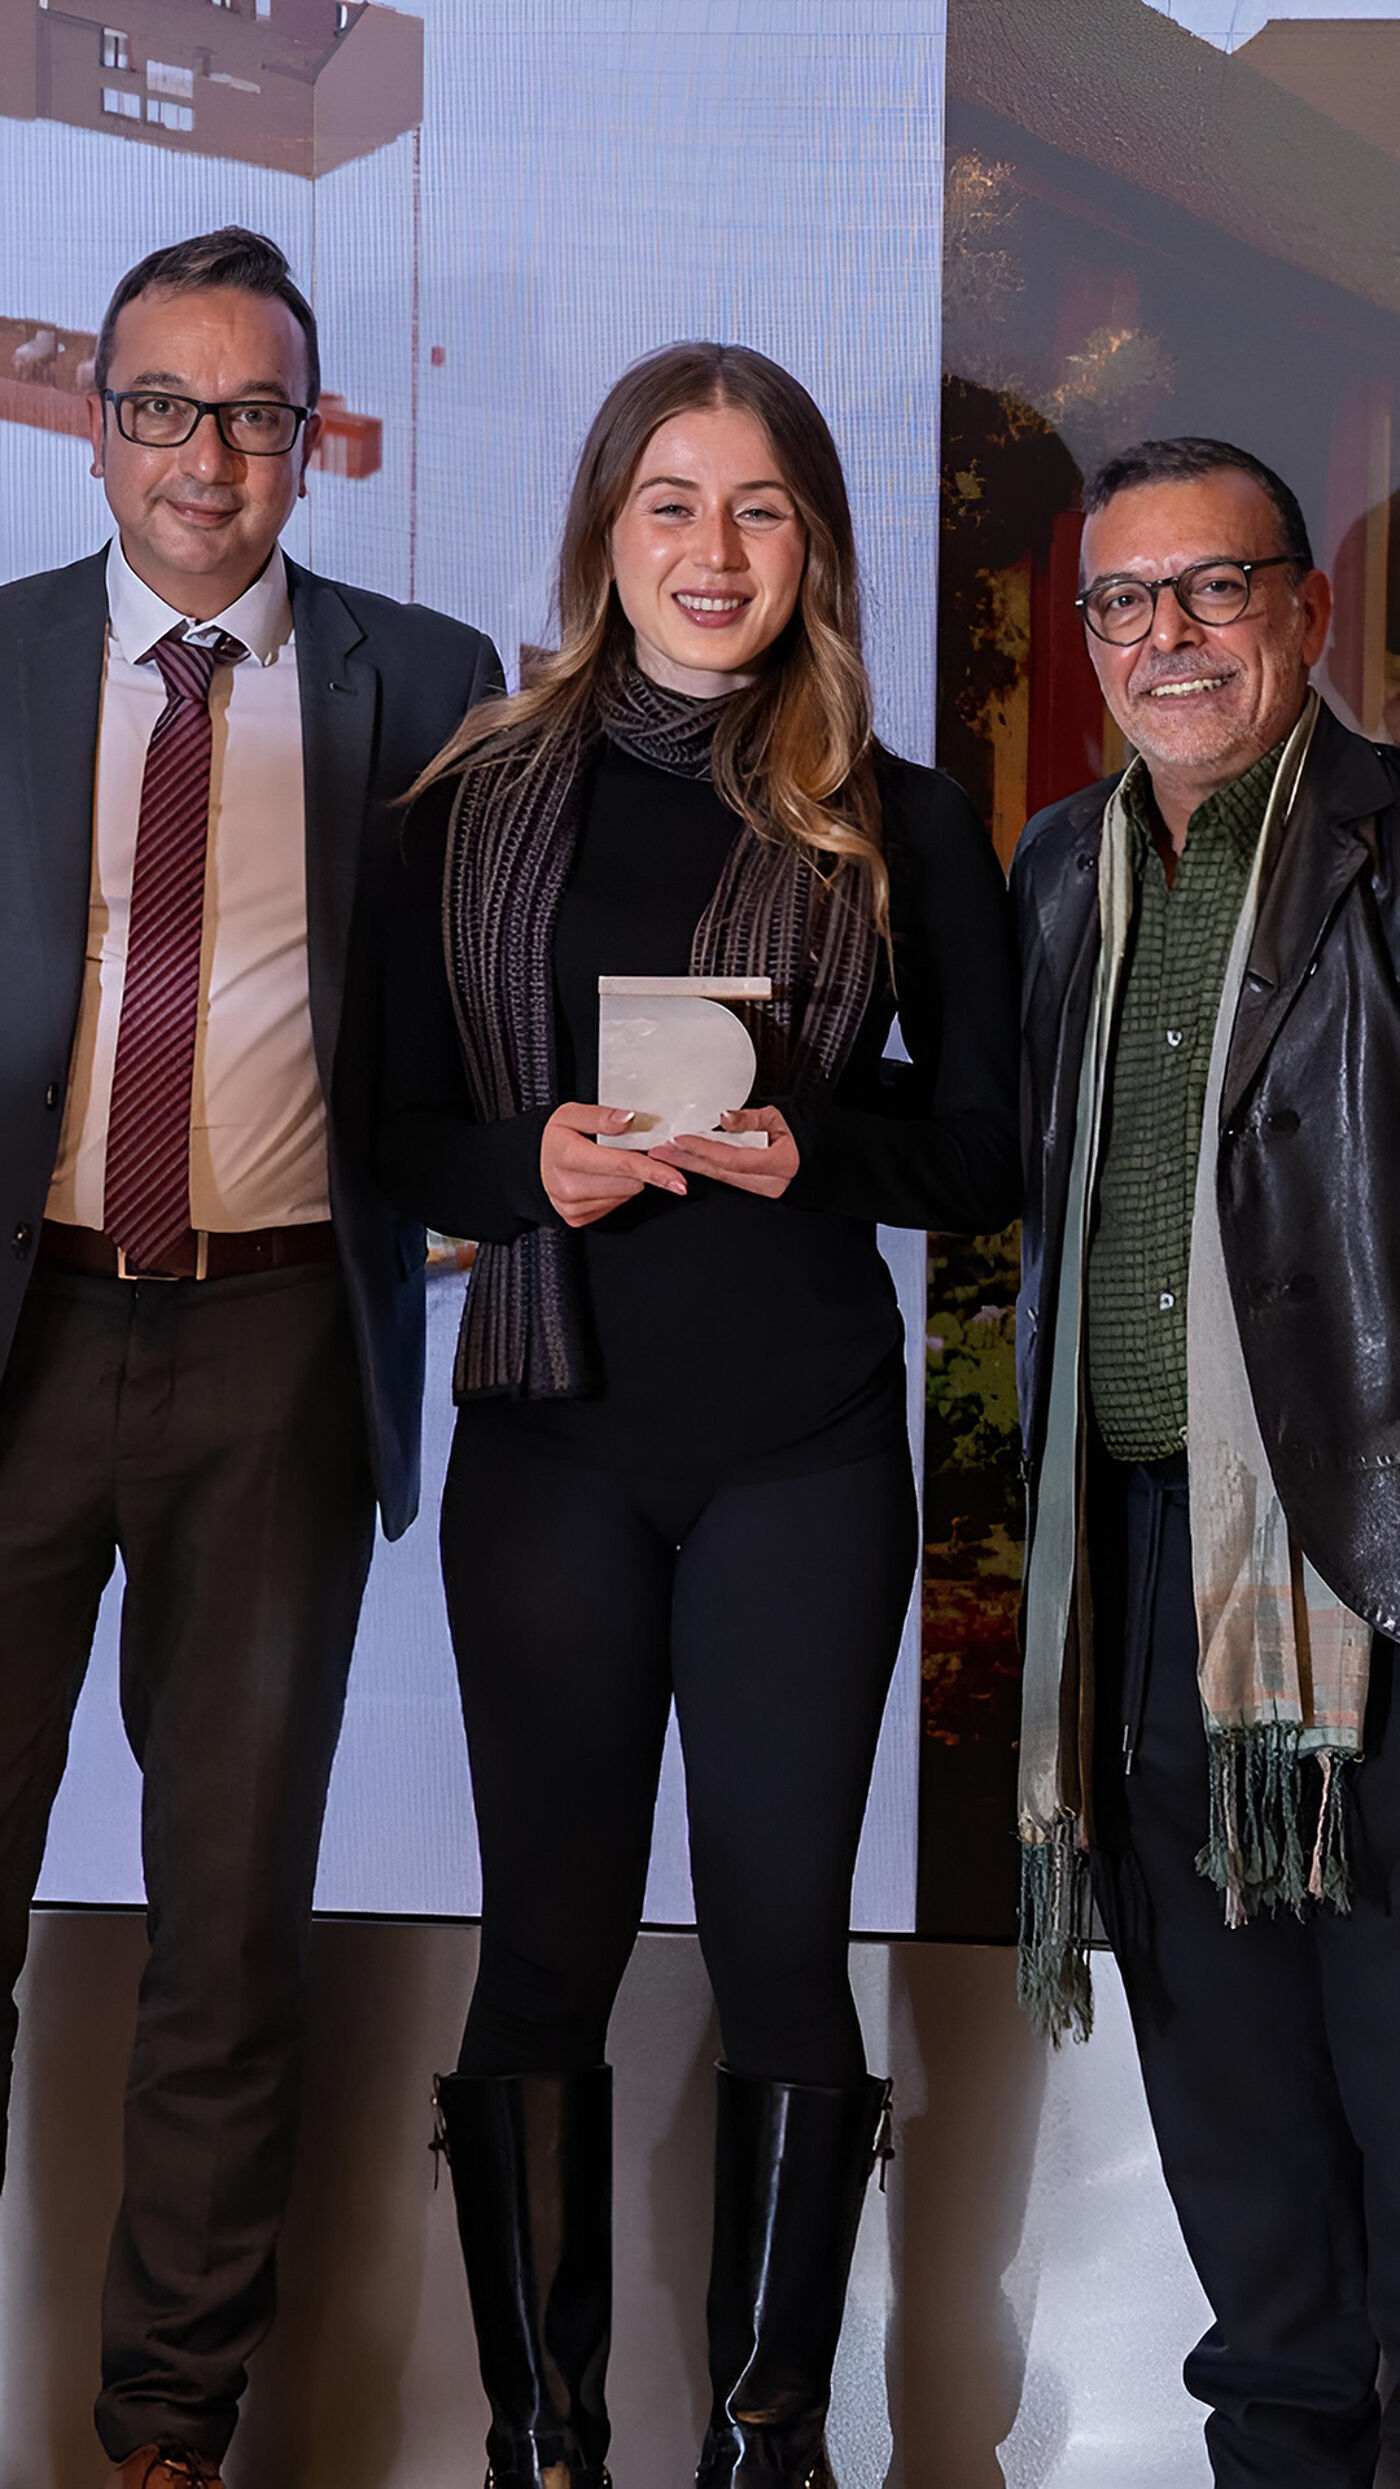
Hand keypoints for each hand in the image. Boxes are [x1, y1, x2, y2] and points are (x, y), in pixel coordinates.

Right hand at [540, 1102, 687, 1228]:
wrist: (531, 1162)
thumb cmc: (555, 1137)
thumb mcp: (571, 1114)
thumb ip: (602, 1116)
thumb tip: (630, 1119)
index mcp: (567, 1156)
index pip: (622, 1165)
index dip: (654, 1170)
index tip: (678, 1178)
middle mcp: (568, 1187)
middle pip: (629, 1183)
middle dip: (639, 1166)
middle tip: (630, 1150)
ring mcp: (572, 1207)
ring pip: (626, 1195)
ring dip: (628, 1179)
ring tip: (610, 1162)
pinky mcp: (578, 1219)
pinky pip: (616, 1205)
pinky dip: (617, 1190)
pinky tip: (603, 1178)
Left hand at [650, 1105, 798, 1198]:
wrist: (804, 1154)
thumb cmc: (791, 1133)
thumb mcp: (776, 1118)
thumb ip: (750, 1118)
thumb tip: (725, 1118)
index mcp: (778, 1165)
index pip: (732, 1158)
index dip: (704, 1149)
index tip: (680, 1139)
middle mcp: (767, 1184)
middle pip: (718, 1171)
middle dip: (685, 1159)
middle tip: (658, 1150)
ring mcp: (756, 1191)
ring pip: (715, 1177)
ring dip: (687, 1164)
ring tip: (662, 1155)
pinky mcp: (746, 1191)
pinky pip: (718, 1178)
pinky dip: (698, 1168)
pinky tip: (679, 1161)